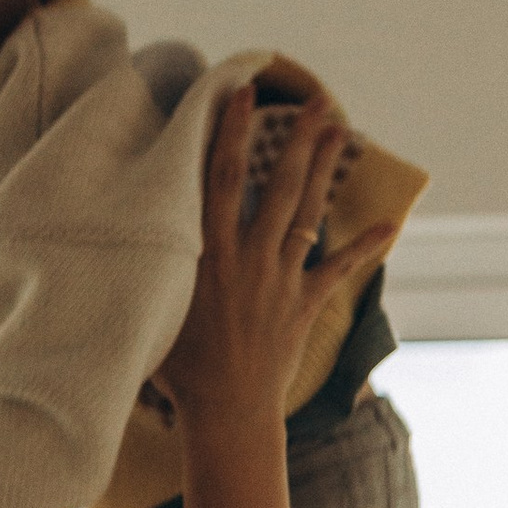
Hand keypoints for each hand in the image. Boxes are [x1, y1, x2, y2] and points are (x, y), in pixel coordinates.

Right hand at [153, 82, 386, 441]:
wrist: (225, 414)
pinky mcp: (303, 305)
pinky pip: (340, 270)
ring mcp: (280, 280)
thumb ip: (147, 270)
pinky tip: (392, 224)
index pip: (221, 179)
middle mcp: (248, 257)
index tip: (242, 93)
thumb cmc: (175, 371)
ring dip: (325, 168)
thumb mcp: (150, 310)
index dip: (231, 132)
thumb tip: (116, 240)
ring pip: (307, 212)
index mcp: (207, 254)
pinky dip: (366, 247)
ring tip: (339, 128)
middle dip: (298, 139)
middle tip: (317, 100)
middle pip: (278, 185)